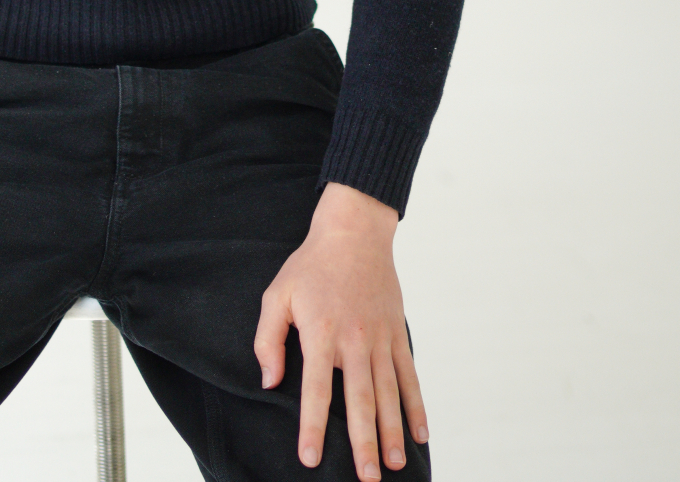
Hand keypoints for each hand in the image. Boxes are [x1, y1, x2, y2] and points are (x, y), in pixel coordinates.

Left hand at [253, 182, 426, 477]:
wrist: (353, 232)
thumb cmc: (310, 265)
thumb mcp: (277, 294)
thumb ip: (268, 339)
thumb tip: (268, 382)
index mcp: (321, 332)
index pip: (316, 389)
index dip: (312, 426)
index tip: (310, 458)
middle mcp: (353, 340)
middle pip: (360, 400)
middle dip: (364, 443)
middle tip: (368, 478)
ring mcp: (379, 338)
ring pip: (388, 393)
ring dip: (393, 432)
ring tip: (395, 464)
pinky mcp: (397, 333)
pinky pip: (409, 375)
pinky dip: (416, 405)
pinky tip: (421, 433)